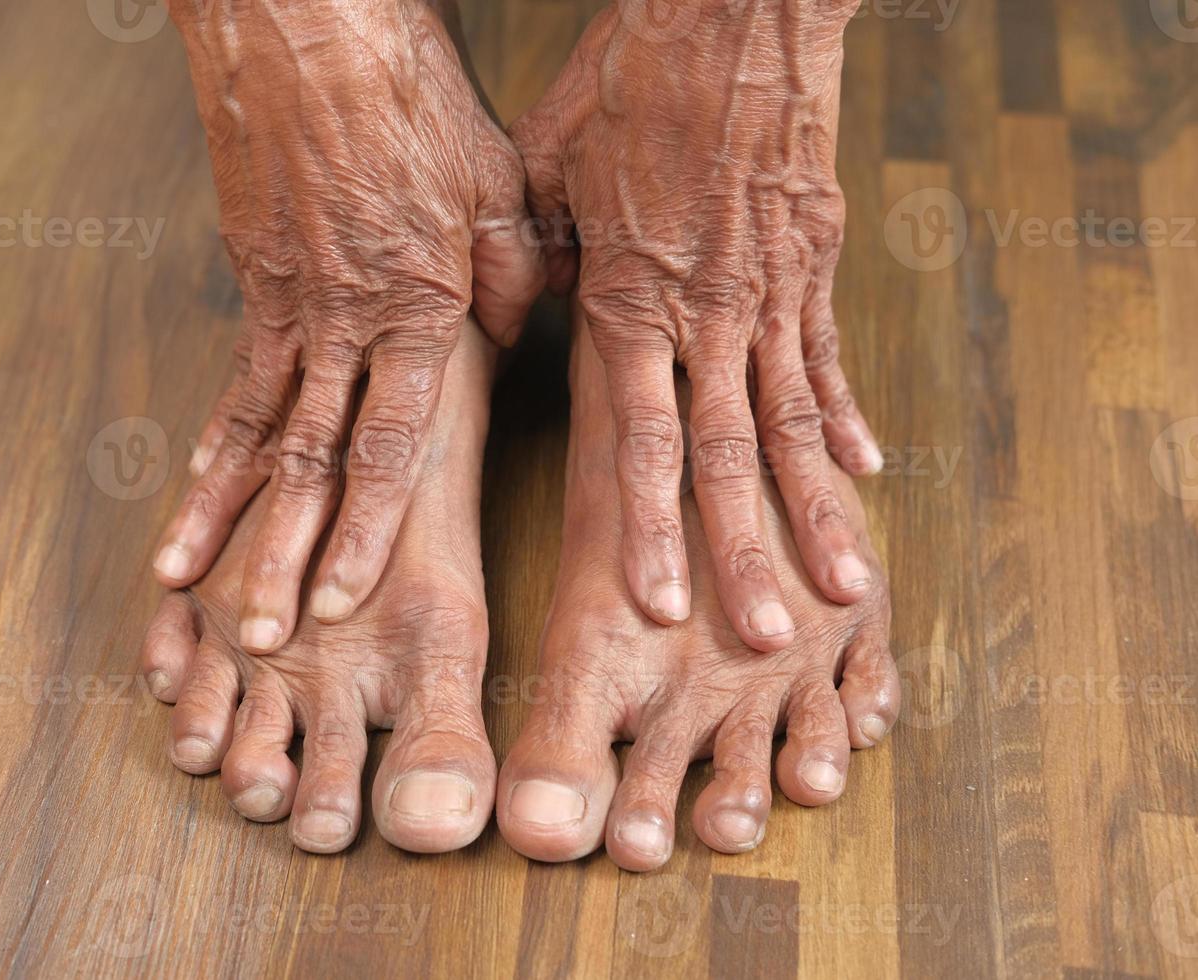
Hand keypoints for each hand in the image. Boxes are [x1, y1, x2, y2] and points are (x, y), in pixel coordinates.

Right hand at [155, 0, 541, 652]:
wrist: (306, 34)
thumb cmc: (415, 100)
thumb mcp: (499, 182)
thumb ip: (517, 270)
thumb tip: (520, 332)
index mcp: (420, 310)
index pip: (392, 446)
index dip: (367, 533)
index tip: (336, 602)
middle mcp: (347, 327)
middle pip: (312, 462)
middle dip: (282, 555)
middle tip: (257, 634)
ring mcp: (291, 310)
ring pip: (258, 435)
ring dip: (223, 518)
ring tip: (187, 586)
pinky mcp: (256, 288)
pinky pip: (234, 383)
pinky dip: (210, 448)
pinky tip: (186, 498)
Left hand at [510, 0, 880, 650]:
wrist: (734, 9)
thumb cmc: (626, 80)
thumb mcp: (541, 168)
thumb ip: (529, 255)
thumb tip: (511, 308)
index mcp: (630, 298)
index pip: (642, 439)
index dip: (650, 527)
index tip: (658, 603)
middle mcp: (706, 313)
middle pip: (727, 455)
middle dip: (742, 554)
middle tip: (762, 637)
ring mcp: (771, 293)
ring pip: (793, 422)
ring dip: (817, 510)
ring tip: (845, 587)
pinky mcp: (813, 265)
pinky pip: (829, 356)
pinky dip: (848, 417)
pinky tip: (869, 471)